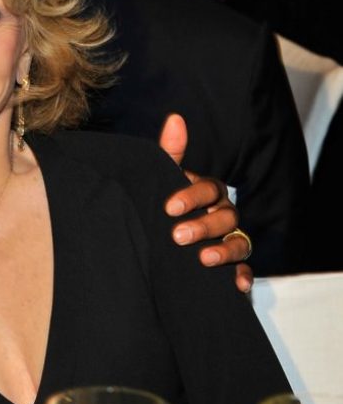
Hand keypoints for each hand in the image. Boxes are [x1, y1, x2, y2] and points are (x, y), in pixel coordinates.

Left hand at [157, 114, 252, 291]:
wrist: (158, 244)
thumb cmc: (163, 206)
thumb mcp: (161, 181)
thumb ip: (169, 153)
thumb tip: (175, 119)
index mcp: (207, 193)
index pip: (209, 188)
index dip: (191, 196)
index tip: (168, 208)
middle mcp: (222, 215)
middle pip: (225, 215)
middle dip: (203, 225)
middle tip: (176, 236)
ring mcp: (229, 240)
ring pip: (239, 242)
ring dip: (225, 250)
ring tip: (204, 258)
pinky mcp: (231, 267)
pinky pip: (245, 270)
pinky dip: (243, 277)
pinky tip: (236, 284)